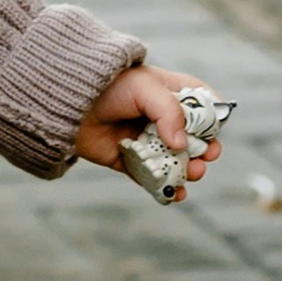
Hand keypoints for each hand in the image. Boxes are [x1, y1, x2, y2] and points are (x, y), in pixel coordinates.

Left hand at [74, 64, 222, 181]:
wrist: (67, 101)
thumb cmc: (109, 85)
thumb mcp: (145, 89)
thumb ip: (169, 112)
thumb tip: (181, 144)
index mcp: (170, 92)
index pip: (202, 105)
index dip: (212, 120)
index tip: (214, 133)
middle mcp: (161, 118)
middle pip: (193, 139)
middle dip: (203, 151)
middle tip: (205, 158)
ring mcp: (146, 140)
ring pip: (175, 161)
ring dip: (187, 171)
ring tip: (191, 174)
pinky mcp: (129, 160)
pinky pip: (152, 178)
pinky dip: (164, 188)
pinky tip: (174, 194)